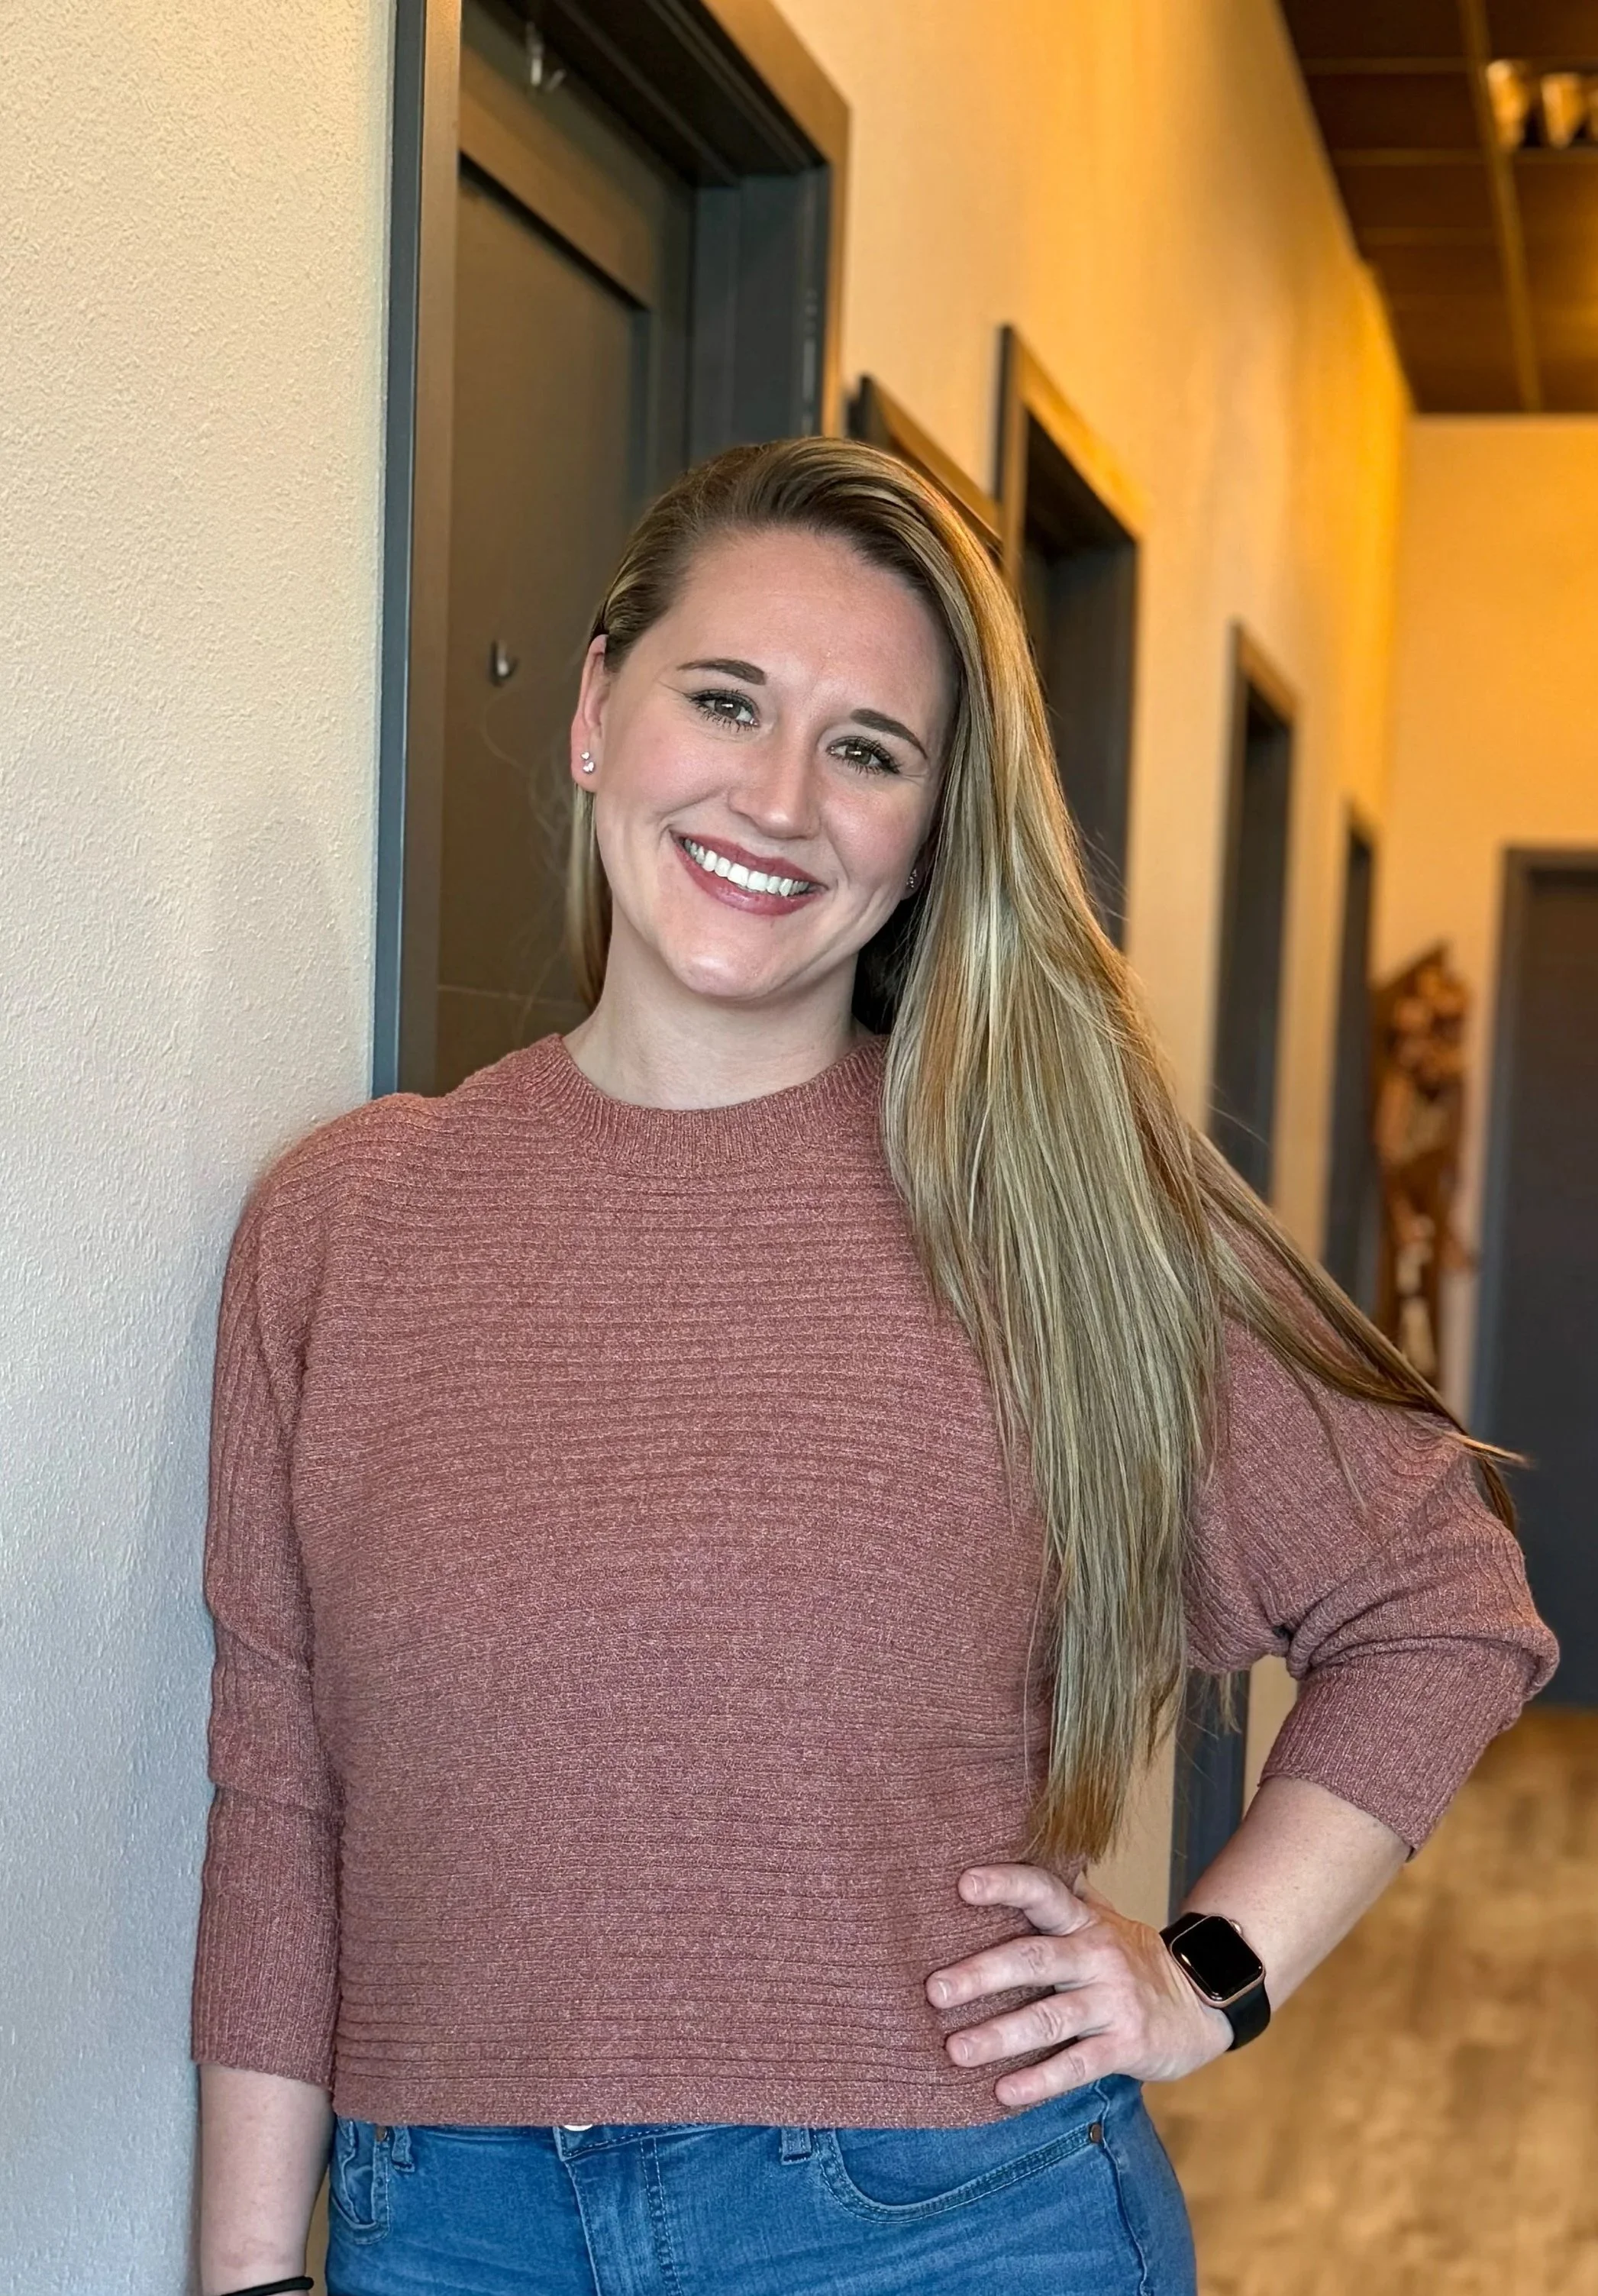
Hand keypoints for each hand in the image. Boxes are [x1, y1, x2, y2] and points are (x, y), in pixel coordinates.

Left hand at [924, 1863, 1234, 2106]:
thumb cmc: (1130, 1957)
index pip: (1043, 1892)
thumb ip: (1059, 1897)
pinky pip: (1077, 2064)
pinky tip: (1003, 2092)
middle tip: (934, 1990)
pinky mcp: (1128, 2045)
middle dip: (982, 1974)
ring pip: (1050, 2018)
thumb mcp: (1100, 1919)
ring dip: (999, 2035)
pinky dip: (1040, 2081)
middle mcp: (1097, 1955)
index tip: (964, 1884)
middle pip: (1034, 1959)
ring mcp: (1114, 2001)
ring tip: (955, 2050)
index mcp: (1085, 1921)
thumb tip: (1003, 1854)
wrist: (1203, 2000)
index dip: (1006, 1885)